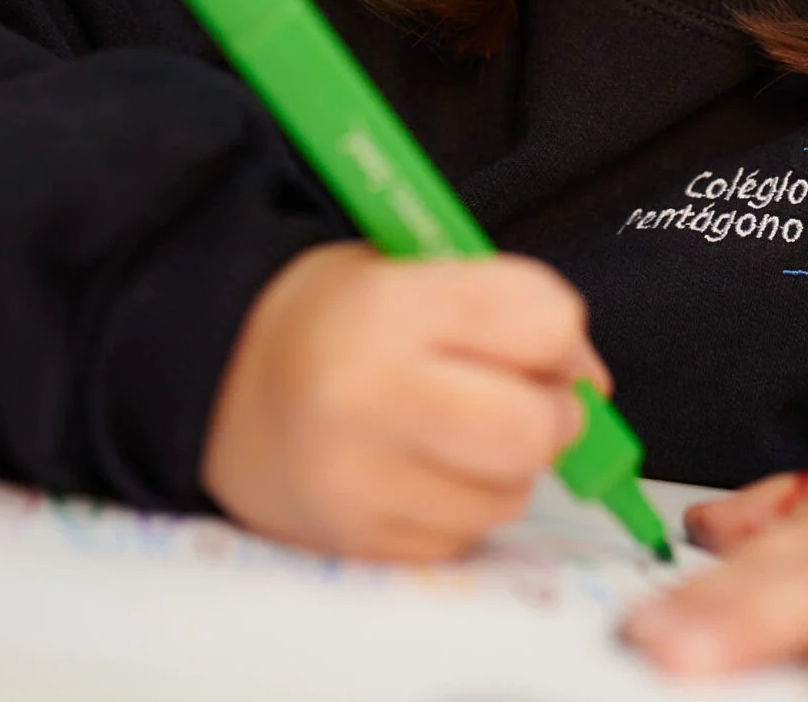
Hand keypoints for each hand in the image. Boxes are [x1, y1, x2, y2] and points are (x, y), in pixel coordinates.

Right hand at [202, 243, 608, 562]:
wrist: (216, 378)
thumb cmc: (333, 318)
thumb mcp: (411, 268)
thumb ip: (507, 306)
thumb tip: (591, 383)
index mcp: (392, 304)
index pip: (543, 319)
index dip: (556, 331)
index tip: (534, 337)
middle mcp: (373, 395)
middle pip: (537, 429)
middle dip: (551, 414)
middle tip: (522, 397)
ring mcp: (362, 479)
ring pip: (510, 494)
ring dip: (506, 466)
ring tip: (454, 429)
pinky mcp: (359, 539)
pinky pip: (464, 536)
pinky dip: (462, 505)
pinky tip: (419, 467)